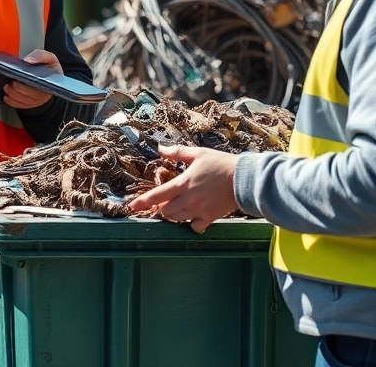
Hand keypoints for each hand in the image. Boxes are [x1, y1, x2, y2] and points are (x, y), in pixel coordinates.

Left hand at [3, 49, 62, 109]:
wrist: (53, 79)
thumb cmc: (49, 68)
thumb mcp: (49, 58)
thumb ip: (39, 55)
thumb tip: (28, 60)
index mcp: (49, 82)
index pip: (33, 84)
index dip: (22, 82)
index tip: (15, 77)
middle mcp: (44, 94)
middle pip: (24, 93)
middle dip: (14, 87)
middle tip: (9, 81)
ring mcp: (38, 101)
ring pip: (21, 100)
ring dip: (11, 93)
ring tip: (7, 87)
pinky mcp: (32, 105)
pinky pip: (20, 105)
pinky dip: (11, 101)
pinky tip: (7, 96)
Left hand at [125, 146, 239, 230]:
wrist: (243, 179)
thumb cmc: (221, 164)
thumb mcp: (198, 154)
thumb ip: (177, 153)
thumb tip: (160, 148)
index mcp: (183, 183)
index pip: (157, 195)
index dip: (142, 202)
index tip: (132, 207)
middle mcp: (188, 199)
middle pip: (165, 211)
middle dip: (161, 207)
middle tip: (166, 201)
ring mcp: (198, 210)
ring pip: (177, 219)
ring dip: (173, 215)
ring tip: (178, 206)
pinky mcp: (209, 218)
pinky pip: (194, 227)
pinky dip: (190, 224)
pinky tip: (192, 217)